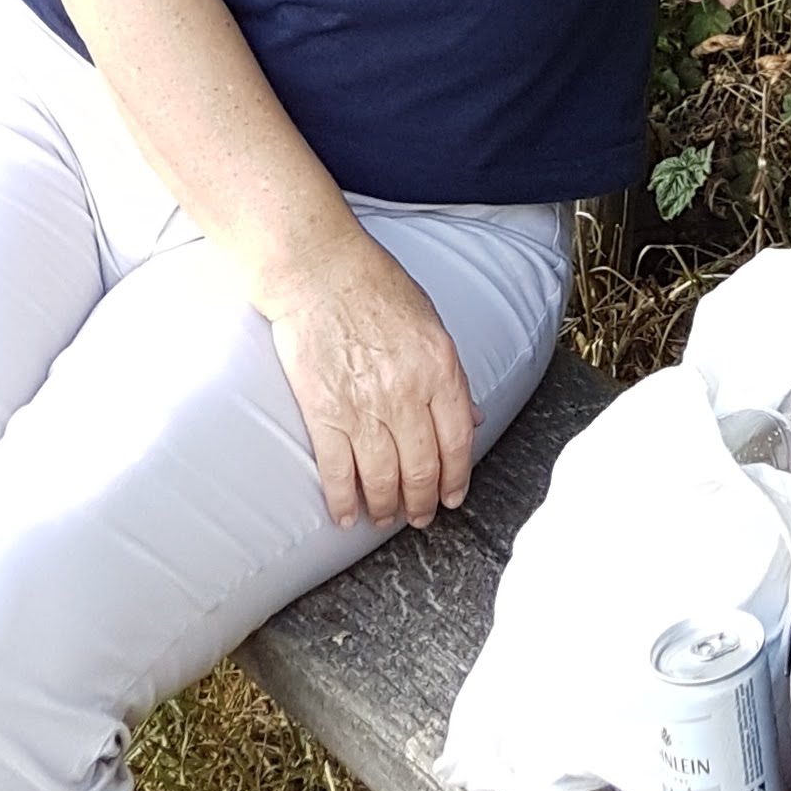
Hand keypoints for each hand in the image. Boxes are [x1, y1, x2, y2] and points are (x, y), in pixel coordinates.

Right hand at [265, 228, 478, 531]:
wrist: (319, 271)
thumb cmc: (376, 286)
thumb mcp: (430, 321)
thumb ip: (451, 374)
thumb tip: (472, 417)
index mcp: (439, 367)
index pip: (457, 440)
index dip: (457, 477)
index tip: (454, 497)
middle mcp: (406, 394)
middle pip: (422, 467)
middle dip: (423, 501)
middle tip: (422, 517)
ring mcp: (363, 407)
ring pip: (382, 478)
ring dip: (385, 507)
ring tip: (385, 518)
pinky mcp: (324, 414)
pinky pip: (337, 472)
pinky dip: (342, 501)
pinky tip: (346, 517)